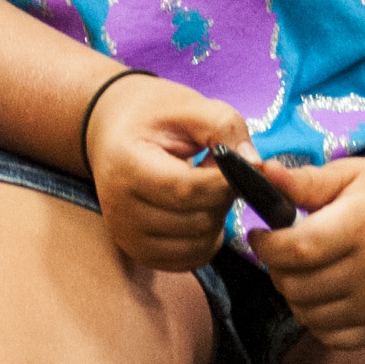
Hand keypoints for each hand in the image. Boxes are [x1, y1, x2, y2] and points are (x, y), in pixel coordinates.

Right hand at [83, 73, 245, 270]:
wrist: (111, 133)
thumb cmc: (152, 117)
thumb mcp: (188, 105)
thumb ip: (223, 126)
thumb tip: (254, 164)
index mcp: (126, 167)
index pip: (187, 190)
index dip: (225, 182)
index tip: (240, 166)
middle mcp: (120, 209)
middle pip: (196, 220)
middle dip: (222, 197)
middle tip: (219, 172)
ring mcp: (127, 236)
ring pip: (198, 244)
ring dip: (216, 218)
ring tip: (206, 188)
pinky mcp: (139, 252)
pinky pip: (191, 258)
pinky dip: (207, 238)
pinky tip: (199, 209)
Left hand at [250, 153, 364, 347]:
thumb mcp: (347, 175)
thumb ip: (304, 180)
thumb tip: (263, 172)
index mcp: (363, 222)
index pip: (299, 249)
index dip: (267, 247)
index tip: (259, 237)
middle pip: (300, 287)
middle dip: (278, 271)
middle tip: (283, 256)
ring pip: (311, 316)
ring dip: (296, 297)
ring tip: (304, 274)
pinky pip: (335, 337)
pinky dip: (319, 321)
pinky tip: (324, 296)